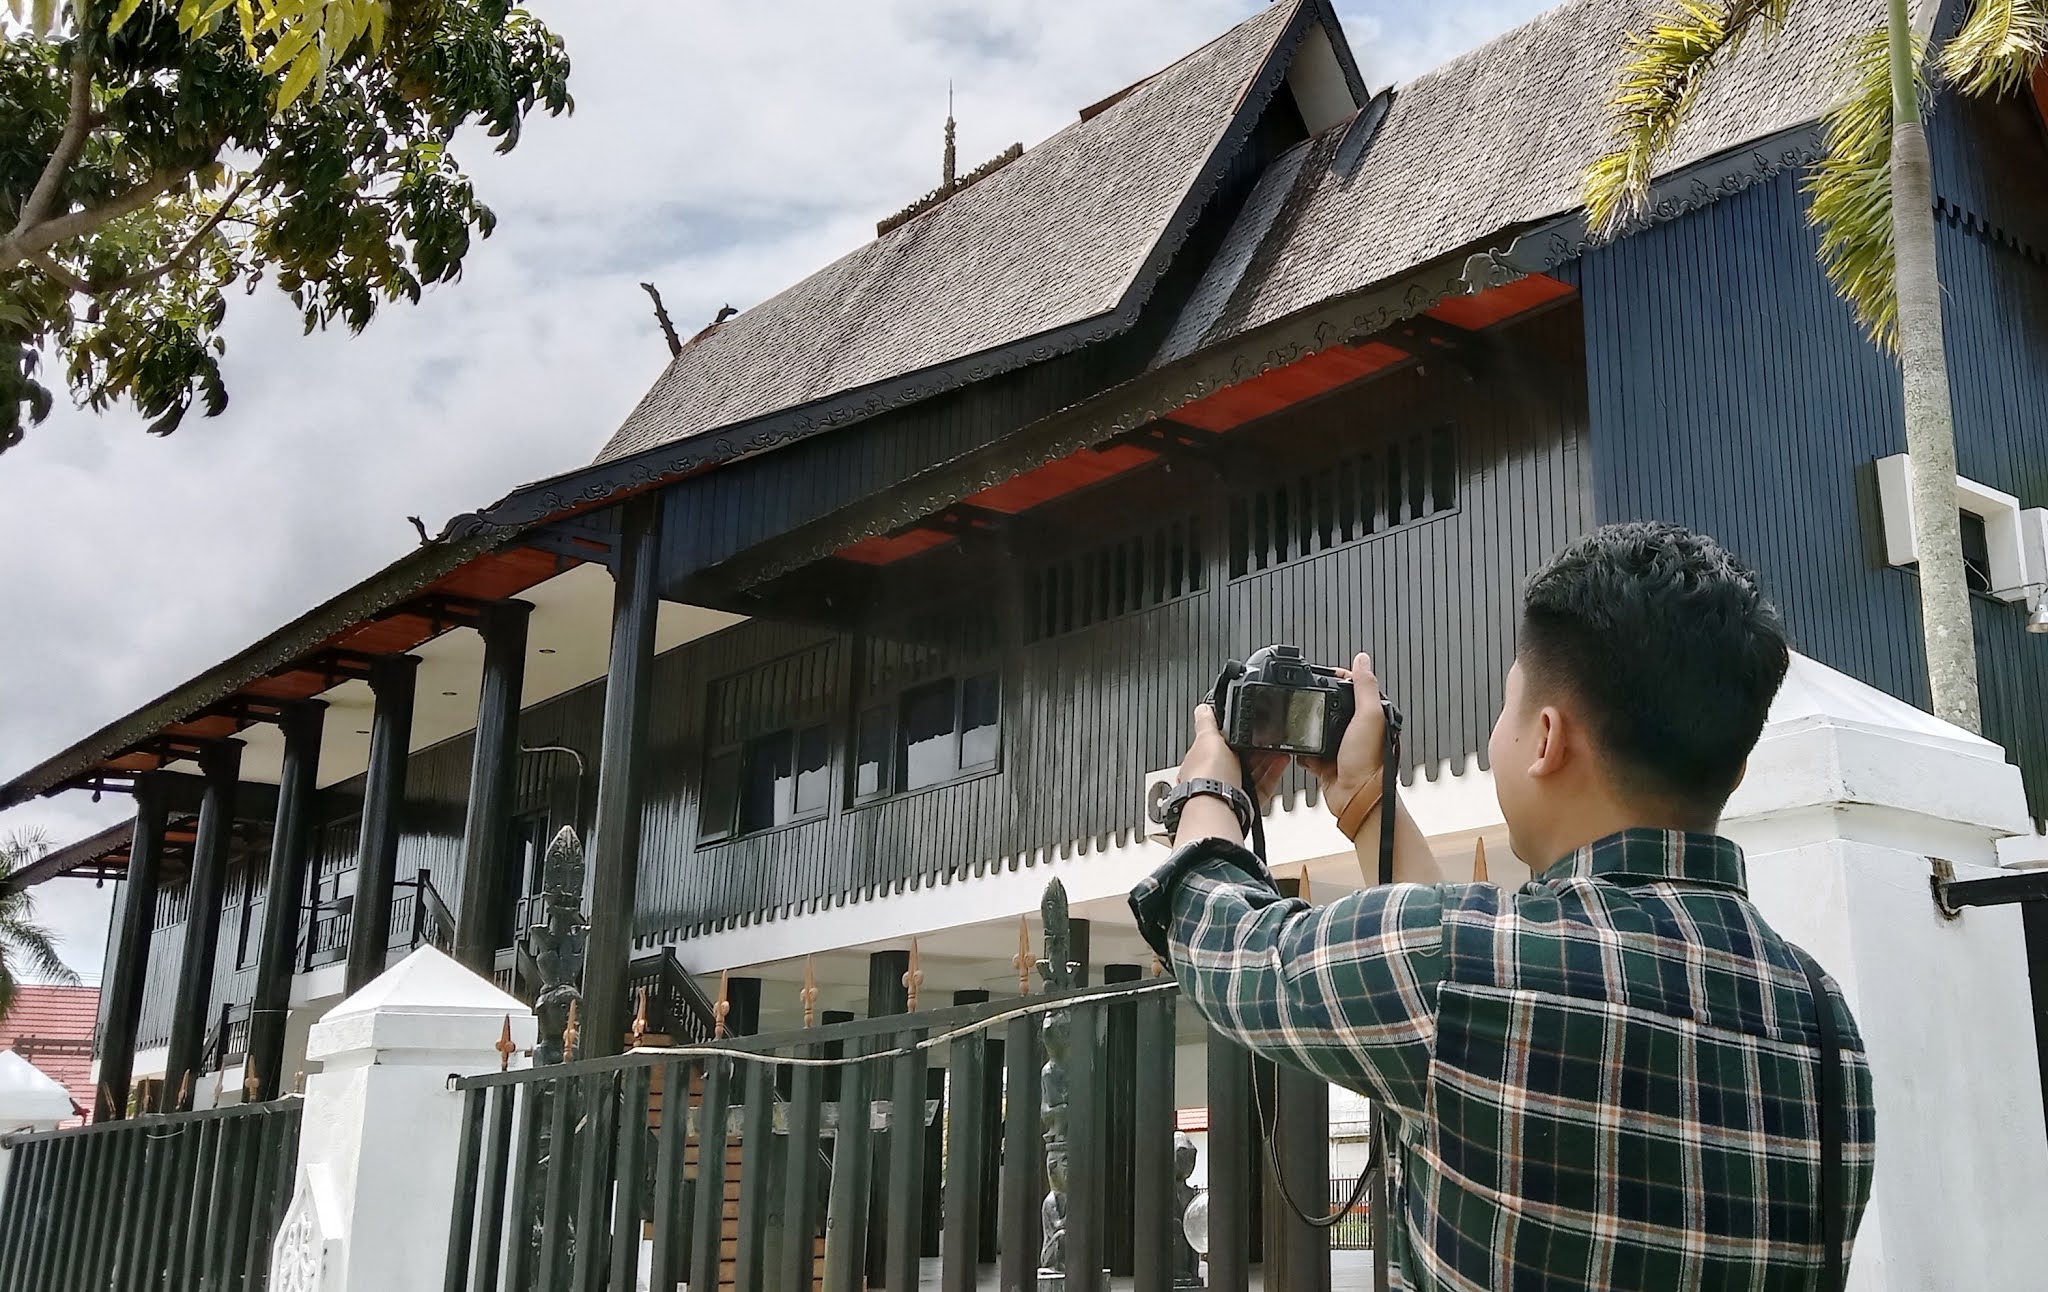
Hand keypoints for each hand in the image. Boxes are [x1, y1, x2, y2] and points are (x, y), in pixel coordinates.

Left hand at [1179, 703, 1285, 806]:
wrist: (1217, 806)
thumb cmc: (1206, 774)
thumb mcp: (1206, 738)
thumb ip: (1207, 723)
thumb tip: (1202, 708)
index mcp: (1200, 760)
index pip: (1219, 744)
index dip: (1235, 735)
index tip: (1250, 727)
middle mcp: (1214, 777)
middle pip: (1239, 759)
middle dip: (1255, 748)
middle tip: (1270, 738)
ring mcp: (1230, 790)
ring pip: (1253, 772)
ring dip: (1268, 759)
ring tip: (1280, 749)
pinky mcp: (1246, 803)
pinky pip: (1263, 786)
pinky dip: (1273, 774)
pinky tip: (1281, 762)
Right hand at [1298, 652, 1388, 816]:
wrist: (1358, 798)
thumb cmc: (1370, 763)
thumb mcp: (1369, 716)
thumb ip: (1365, 686)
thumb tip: (1362, 659)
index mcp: (1370, 716)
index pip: (1354, 688)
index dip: (1339, 678)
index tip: (1325, 673)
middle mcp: (1356, 730)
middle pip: (1331, 705)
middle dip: (1317, 701)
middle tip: (1305, 696)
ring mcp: (1340, 747)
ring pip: (1317, 727)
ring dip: (1307, 726)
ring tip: (1299, 721)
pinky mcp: (1326, 762)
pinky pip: (1307, 750)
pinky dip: (1300, 748)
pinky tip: (1296, 745)